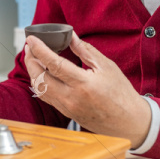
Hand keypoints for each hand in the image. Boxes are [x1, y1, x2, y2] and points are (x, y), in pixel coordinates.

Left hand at [23, 35, 150, 147]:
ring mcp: (67, 108)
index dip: (39, 50)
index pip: (54, 64)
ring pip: (39, 89)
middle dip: (30, 60)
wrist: (130, 122)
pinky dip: (40, 83)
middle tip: (30, 46)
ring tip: (34, 57)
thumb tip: (70, 36)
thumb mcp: (107, 67)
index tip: (31, 39)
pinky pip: (46, 97)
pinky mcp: (66, 113)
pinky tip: (42, 73)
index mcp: (84, 84)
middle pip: (39, 78)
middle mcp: (71, 98)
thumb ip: (85, 51)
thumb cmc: (122, 94)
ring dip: (33, 72)